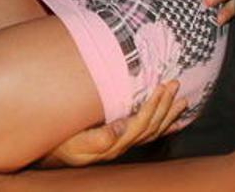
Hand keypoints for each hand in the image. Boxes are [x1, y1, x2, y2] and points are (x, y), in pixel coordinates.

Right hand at [39, 81, 186, 167]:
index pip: (140, 124)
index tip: (162, 87)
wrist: (52, 151)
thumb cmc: (61, 143)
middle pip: (151, 126)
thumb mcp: (74, 142)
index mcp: (113, 144)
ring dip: (168, 113)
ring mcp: (123, 144)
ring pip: (152, 130)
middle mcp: (122, 145)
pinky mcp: (121, 140)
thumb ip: (97, 138)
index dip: (153, 106)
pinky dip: (164, 128)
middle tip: (175, 84)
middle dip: (165, 104)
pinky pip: (148, 135)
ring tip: (182, 99)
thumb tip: (120, 129)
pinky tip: (175, 123)